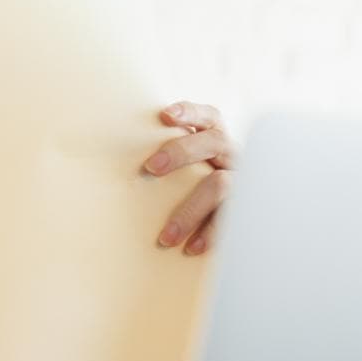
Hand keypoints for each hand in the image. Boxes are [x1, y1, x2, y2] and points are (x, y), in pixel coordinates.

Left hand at [144, 101, 236, 256]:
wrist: (244, 212)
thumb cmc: (196, 181)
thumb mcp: (190, 163)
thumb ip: (169, 155)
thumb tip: (117, 157)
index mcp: (216, 138)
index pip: (208, 116)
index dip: (190, 112)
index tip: (165, 115)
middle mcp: (231, 156)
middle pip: (214, 142)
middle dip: (182, 152)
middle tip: (150, 167)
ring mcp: (241, 181)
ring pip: (221, 185)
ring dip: (190, 210)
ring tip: (166, 236)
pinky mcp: (243, 209)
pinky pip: (229, 220)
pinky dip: (210, 234)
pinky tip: (191, 248)